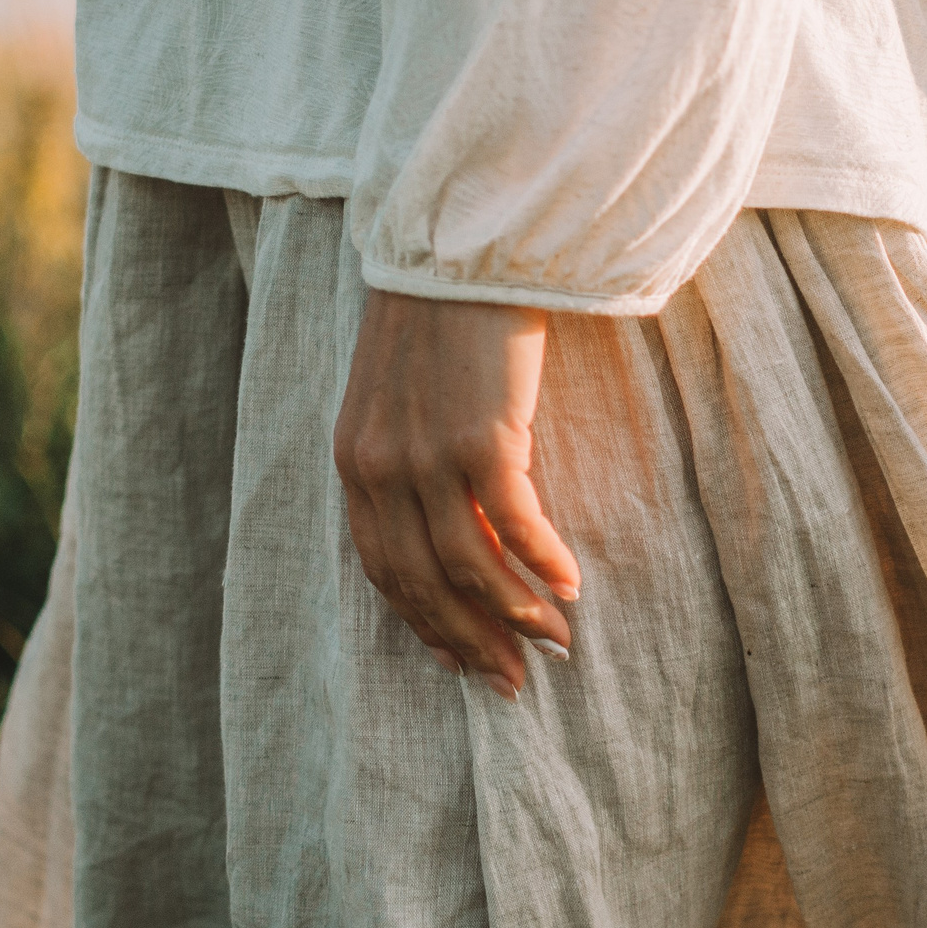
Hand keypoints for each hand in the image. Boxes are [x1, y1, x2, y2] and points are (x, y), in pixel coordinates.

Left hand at [332, 290, 581, 698]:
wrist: (463, 247)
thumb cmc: (442, 319)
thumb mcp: (401, 398)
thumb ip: (410, 462)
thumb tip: (460, 528)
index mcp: (355, 462)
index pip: (383, 570)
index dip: (425, 624)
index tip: (461, 660)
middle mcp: (381, 468)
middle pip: (424, 583)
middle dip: (472, 641)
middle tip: (514, 680)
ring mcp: (428, 455)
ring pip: (469, 566)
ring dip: (516, 614)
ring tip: (555, 643)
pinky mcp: (481, 437)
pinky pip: (515, 523)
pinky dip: (544, 561)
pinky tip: (571, 584)